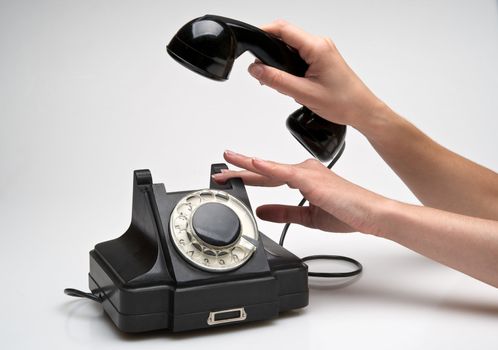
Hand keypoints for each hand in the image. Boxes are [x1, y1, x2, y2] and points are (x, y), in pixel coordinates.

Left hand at [212, 150, 389, 234]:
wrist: (371, 214)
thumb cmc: (348, 212)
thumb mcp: (307, 216)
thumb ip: (284, 212)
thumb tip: (263, 212)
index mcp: (303, 178)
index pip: (269, 178)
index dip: (248, 179)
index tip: (231, 180)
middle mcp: (304, 171)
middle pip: (265, 171)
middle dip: (240, 171)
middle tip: (220, 171)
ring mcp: (307, 173)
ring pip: (270, 169)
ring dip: (247, 167)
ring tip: (227, 164)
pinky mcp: (311, 179)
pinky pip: (285, 172)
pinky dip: (268, 168)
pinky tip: (253, 164)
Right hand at [248, 20, 385, 130]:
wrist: (362, 110)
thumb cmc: (343, 102)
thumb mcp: (304, 93)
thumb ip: (277, 80)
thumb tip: (256, 70)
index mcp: (317, 47)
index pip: (283, 29)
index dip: (264, 32)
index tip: (251, 43)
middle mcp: (320, 44)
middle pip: (285, 36)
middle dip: (269, 51)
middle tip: (260, 71)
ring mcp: (322, 51)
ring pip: (291, 47)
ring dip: (280, 60)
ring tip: (276, 81)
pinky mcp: (322, 59)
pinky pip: (299, 55)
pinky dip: (289, 66)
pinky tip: (290, 82)